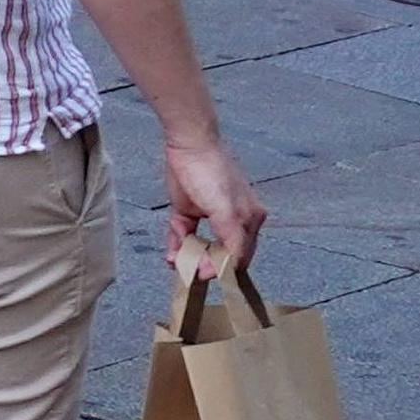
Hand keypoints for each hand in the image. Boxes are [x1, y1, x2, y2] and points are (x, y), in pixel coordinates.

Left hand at [164, 127, 264, 282]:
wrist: (188, 143)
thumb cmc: (213, 173)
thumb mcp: (227, 212)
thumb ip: (234, 242)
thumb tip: (233, 268)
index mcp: (249, 220)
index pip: (239, 257)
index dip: (221, 270)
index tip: (203, 276)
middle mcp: (232, 220)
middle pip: (218, 254)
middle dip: (202, 264)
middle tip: (186, 271)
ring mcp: (209, 216)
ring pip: (200, 247)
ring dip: (187, 256)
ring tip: (175, 259)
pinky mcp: (188, 211)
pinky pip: (183, 235)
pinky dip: (176, 245)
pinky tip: (170, 252)